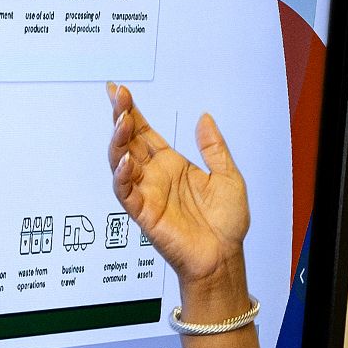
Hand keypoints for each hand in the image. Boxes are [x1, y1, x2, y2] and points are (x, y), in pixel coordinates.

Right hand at [106, 82, 250, 292]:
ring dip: (118, 141)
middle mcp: (155, 176)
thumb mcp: (229, 177)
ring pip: (121, 161)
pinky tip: (126, 161)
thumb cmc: (226, 224)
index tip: (120, 91)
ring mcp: (146, 192)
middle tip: (118, 95)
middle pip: (129, 141)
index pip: (145, 132)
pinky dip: (122, 175)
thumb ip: (214, 148)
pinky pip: (125, 191)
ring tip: (122, 121)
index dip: (132, 111)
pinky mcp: (143, 212)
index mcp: (172, 165)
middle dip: (121, 117)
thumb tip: (205, 118)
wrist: (224, 256)